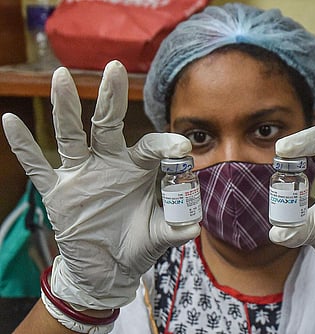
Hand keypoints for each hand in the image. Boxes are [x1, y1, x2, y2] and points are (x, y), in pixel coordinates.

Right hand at [2, 61, 199, 309]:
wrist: (108, 268)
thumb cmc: (138, 244)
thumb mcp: (160, 234)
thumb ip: (176, 227)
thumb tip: (194, 229)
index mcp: (139, 169)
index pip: (151, 146)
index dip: (165, 144)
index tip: (182, 147)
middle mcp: (110, 163)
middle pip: (108, 124)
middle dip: (111, 98)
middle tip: (114, 68)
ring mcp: (82, 174)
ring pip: (72, 135)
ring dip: (65, 108)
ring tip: (61, 77)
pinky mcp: (58, 190)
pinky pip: (38, 166)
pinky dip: (24, 146)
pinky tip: (9, 120)